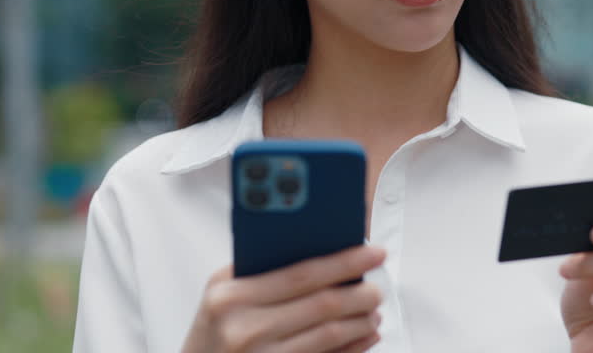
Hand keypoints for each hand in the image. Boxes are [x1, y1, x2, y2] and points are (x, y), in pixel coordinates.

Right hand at [181, 245, 385, 352]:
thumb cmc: (214, 327)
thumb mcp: (223, 291)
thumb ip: (263, 268)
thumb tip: (325, 248)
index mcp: (231, 296)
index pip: (301, 273)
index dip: (345, 261)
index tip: (373, 253)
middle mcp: (244, 328)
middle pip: (322, 306)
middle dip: (361, 294)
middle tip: (378, 287)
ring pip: (328, 336)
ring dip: (360, 322)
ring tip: (373, 311)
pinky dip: (352, 348)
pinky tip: (364, 337)